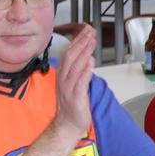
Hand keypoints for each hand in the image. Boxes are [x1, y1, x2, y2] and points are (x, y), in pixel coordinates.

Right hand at [50, 26, 95, 142]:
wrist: (67, 125)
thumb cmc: (72, 105)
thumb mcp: (74, 83)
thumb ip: (79, 70)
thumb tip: (88, 56)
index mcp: (63, 74)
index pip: (69, 53)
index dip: (77, 41)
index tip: (86, 30)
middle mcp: (63, 79)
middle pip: (71, 56)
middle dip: (81, 42)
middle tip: (90, 31)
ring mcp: (68, 88)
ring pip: (75, 66)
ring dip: (84, 52)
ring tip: (92, 41)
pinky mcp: (75, 97)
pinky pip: (80, 81)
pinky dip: (86, 70)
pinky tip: (91, 61)